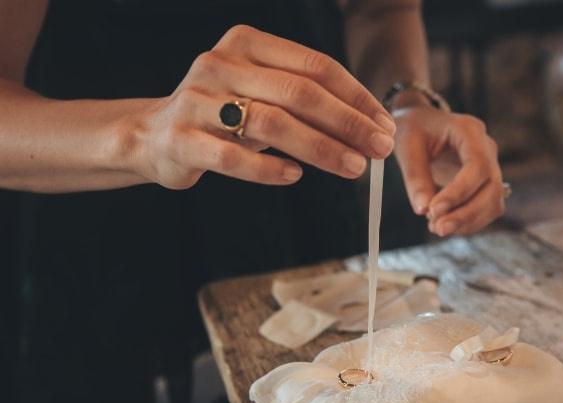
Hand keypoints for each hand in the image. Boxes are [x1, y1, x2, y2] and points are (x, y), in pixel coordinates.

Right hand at [120, 25, 395, 188]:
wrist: (155, 134)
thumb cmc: (224, 114)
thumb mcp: (264, 96)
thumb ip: (307, 104)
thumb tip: (370, 128)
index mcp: (248, 43)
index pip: (316, 66)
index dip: (356, 97)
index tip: (384, 125)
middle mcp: (221, 63)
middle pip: (299, 93)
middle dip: (347, 123)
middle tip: (379, 149)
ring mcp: (197, 100)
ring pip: (270, 122)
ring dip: (319, 148)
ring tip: (352, 168)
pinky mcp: (181, 138)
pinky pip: (231, 155)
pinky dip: (267, 168)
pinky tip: (295, 176)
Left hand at [393, 105, 504, 235]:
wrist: (422, 124)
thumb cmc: (414, 129)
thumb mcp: (407, 147)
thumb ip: (415, 177)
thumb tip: (423, 210)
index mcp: (469, 130)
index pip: (477, 165)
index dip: (459, 192)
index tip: (434, 210)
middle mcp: (486, 148)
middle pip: (492, 188)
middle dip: (466, 214)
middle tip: (437, 229)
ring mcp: (490, 166)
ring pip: (494, 202)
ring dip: (468, 221)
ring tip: (437, 228)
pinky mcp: (485, 184)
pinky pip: (487, 209)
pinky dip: (468, 222)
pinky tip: (444, 225)